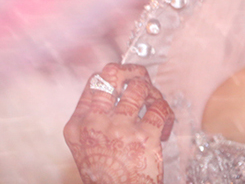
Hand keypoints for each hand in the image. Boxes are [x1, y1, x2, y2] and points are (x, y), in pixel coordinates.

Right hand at [64, 63, 174, 183]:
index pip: (94, 83)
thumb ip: (93, 121)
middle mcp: (96, 123)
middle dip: (131, 71)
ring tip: (154, 105)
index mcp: (78, 125)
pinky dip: (166, 112)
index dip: (114, 76)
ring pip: (139, 87)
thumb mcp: (85, 148)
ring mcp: (120, 129)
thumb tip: (116, 93)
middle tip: (141, 78)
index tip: (125, 80)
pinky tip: (164, 125)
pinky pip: (159, 108)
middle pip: (112, 74)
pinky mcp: (144, 137)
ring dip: (152, 92)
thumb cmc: (106, 178)